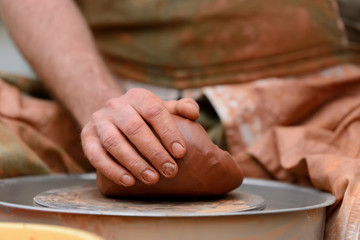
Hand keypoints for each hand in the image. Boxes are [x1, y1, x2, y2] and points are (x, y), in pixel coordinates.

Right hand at [97, 115, 243, 196]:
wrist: (114, 117)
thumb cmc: (146, 117)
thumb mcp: (164, 109)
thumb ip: (182, 108)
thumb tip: (193, 113)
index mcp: (138, 96)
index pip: (154, 110)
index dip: (168, 132)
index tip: (181, 153)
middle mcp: (116, 105)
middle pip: (134, 128)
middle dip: (154, 152)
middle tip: (170, 171)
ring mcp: (99, 121)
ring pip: (114, 142)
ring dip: (134, 163)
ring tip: (152, 179)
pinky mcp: (86, 137)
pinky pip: (95, 155)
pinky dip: (112, 170)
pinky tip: (129, 181)